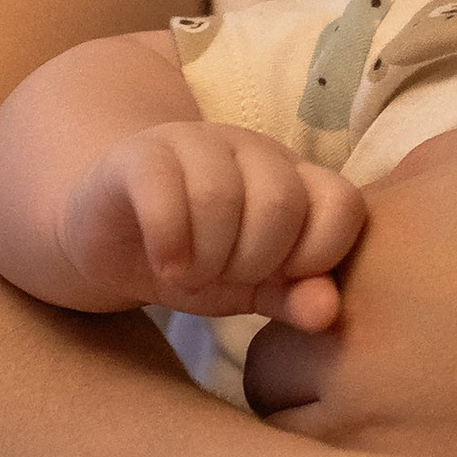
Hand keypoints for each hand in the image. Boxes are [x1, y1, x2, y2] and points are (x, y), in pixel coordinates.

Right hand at [60, 121, 365, 328]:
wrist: (113, 238)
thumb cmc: (197, 260)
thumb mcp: (252, 289)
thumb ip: (294, 298)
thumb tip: (327, 314)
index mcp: (293, 178)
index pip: (342, 202)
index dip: (318, 255)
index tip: (279, 279)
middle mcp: (251, 150)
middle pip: (282, 201)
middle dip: (255, 261)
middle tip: (225, 279)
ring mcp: (194, 143)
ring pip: (220, 196)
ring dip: (206, 257)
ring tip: (189, 275)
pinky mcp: (138, 155)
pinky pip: (162, 191)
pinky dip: (168, 242)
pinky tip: (164, 264)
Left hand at [243, 110, 456, 456]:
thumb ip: (423, 187)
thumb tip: (374, 228)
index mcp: (368, 259)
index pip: (279, 281)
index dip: (326, 289)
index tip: (379, 297)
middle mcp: (353, 374)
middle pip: (279, 387)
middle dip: (324, 381)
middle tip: (413, 375)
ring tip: (450, 442)